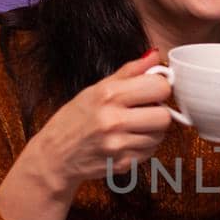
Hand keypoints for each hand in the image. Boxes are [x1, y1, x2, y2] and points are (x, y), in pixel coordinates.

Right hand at [23, 51, 177, 195]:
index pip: (160, 88)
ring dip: (152, 131)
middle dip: (159, 112)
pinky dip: (143, 146)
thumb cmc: (73, 120)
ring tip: (133, 127)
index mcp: (108, 96)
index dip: (159, 88)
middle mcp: (114, 121)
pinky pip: (150, 152)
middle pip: (165, 116)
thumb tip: (155, 55)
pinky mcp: (122, 164)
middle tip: (145, 111)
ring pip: (160, 136)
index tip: (151, 91)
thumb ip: (129, 72)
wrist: (55, 156)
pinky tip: (127, 141)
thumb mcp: (96, 89)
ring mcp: (118, 145)